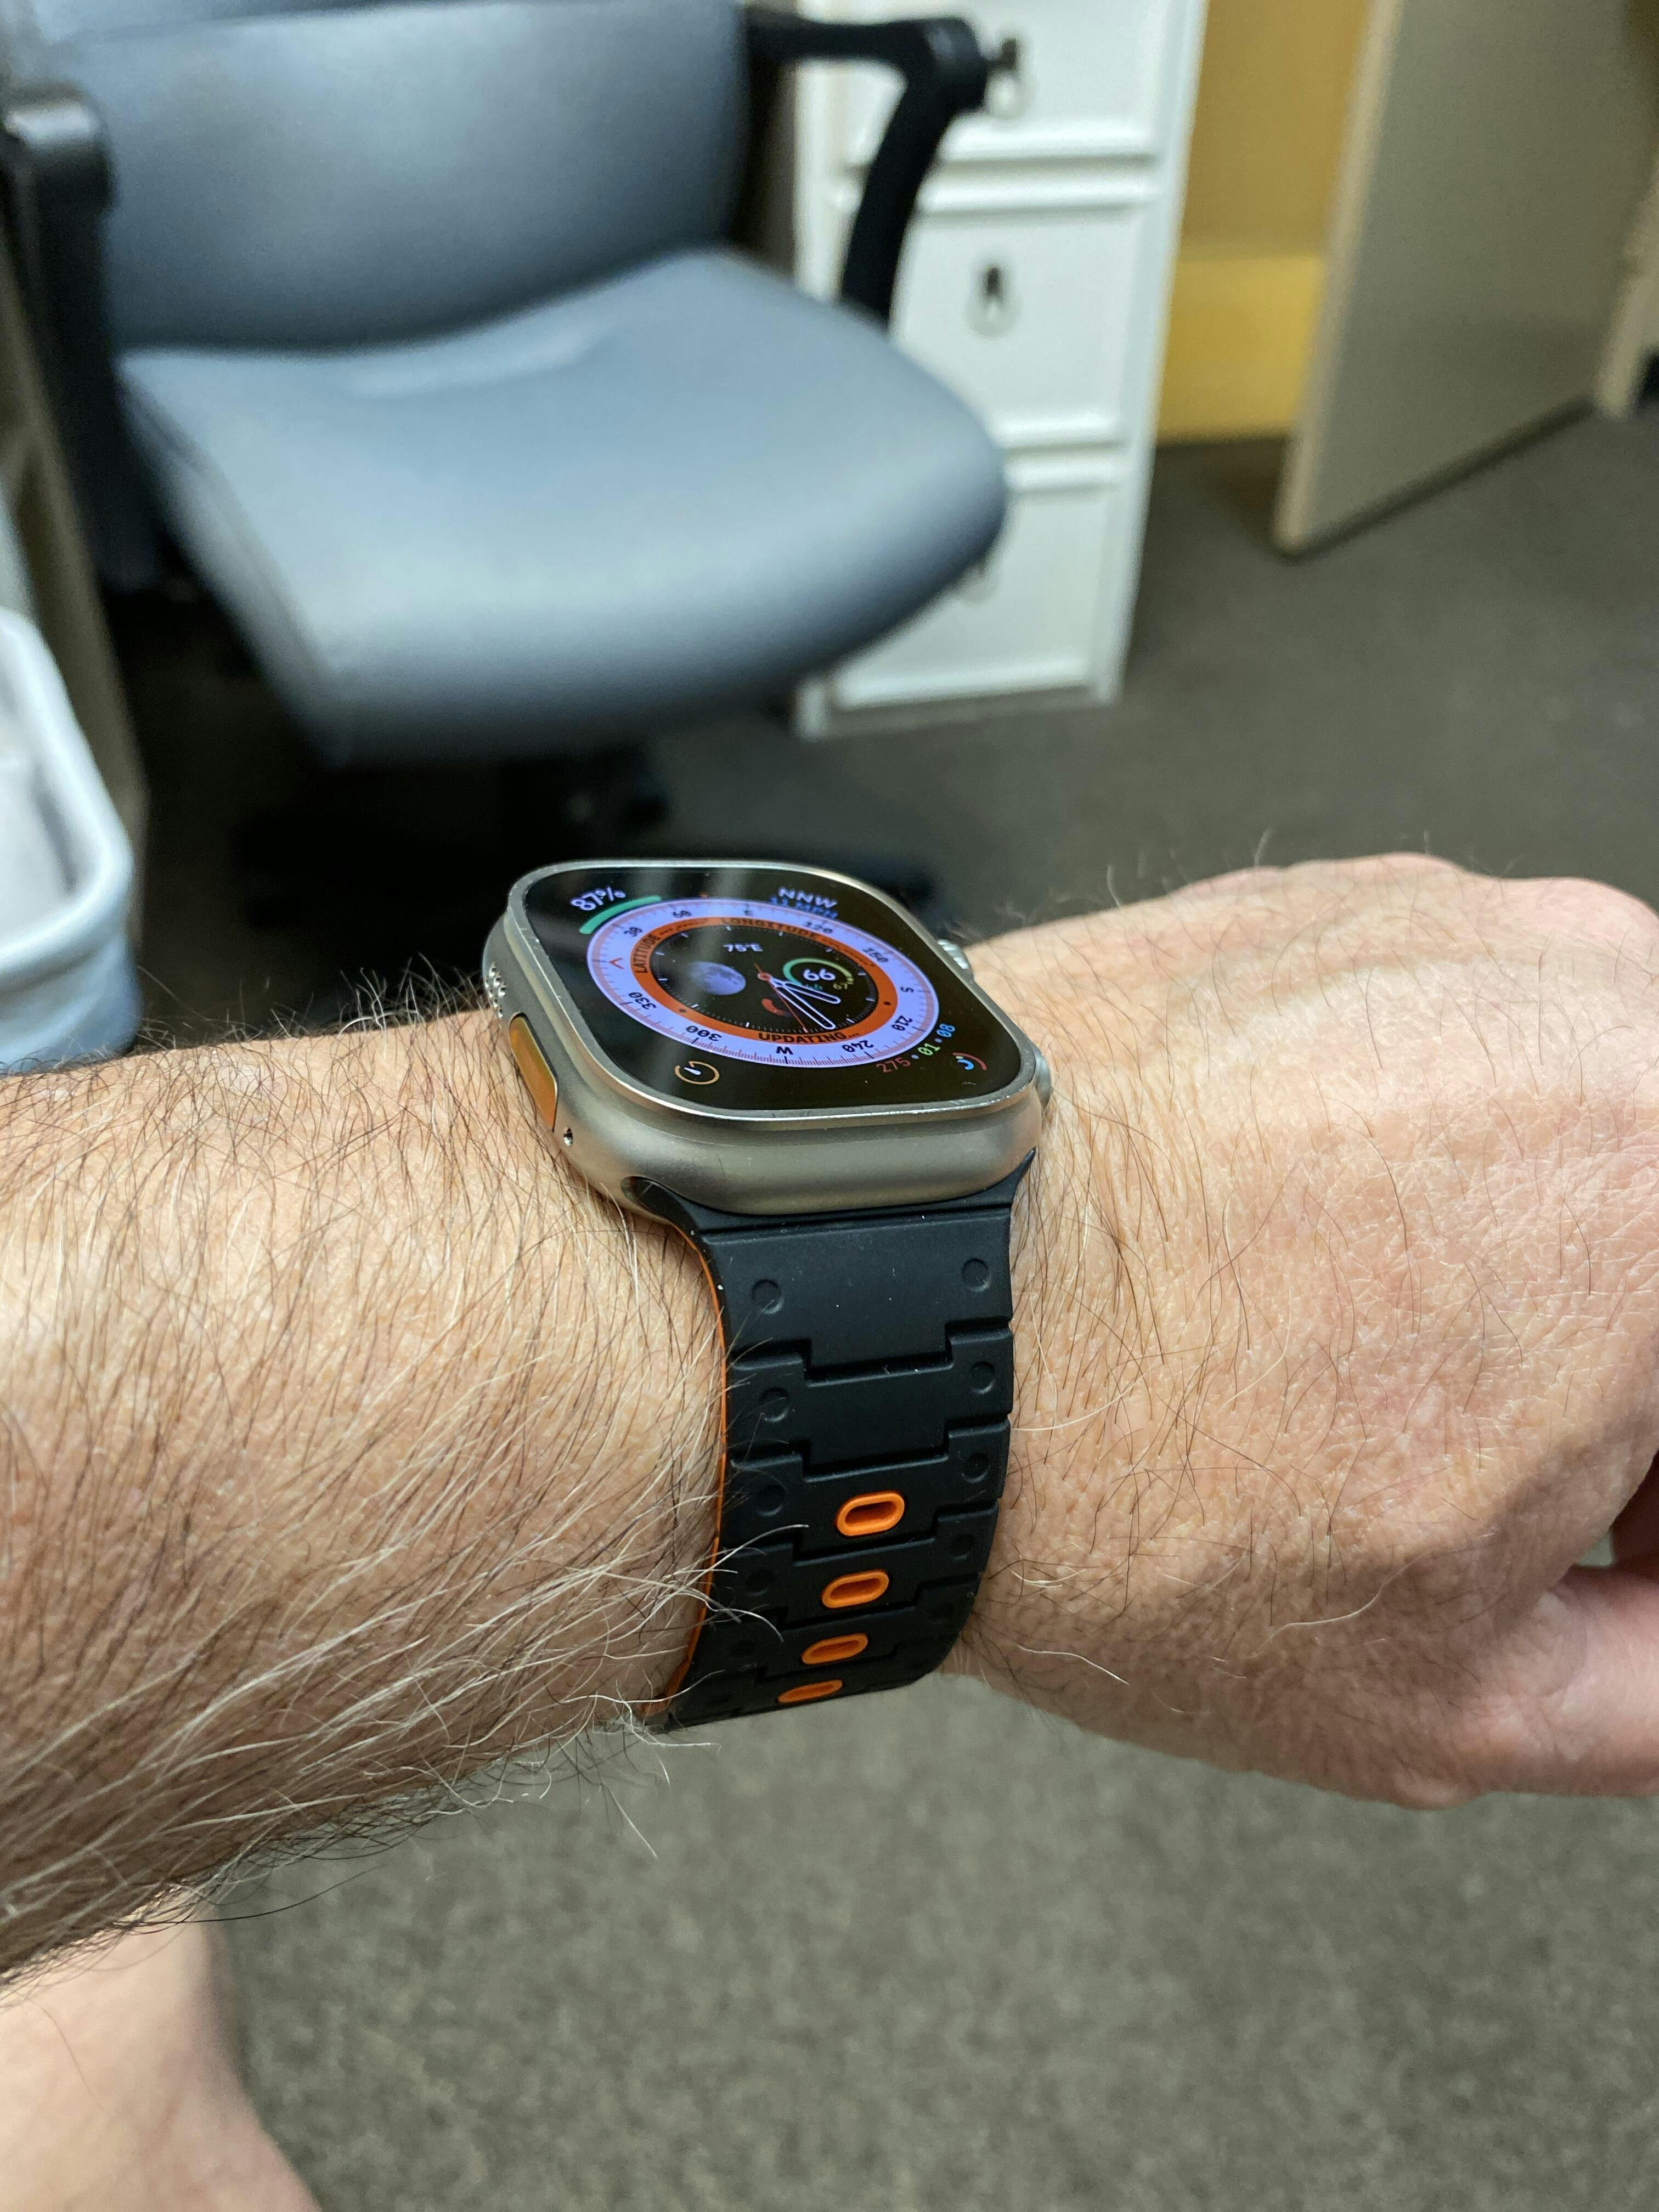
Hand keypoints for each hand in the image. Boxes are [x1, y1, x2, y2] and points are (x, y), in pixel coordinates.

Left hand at [965, 857, 1658, 1804]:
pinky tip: (1315, 1240)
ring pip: (1605, 1117)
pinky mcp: (1348, 901)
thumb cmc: (1109, 1469)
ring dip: (1555, 1239)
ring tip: (1394, 1355)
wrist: (874, 1307)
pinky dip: (1442, 1138)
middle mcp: (1599, 1026)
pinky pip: (1476, 1033)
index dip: (1648, 1498)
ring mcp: (1467, 935)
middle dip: (1621, 1372)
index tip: (1606, 1533)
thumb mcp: (1455, 1695)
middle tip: (1520, 1468)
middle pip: (1658, 1230)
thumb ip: (1653, 1677)